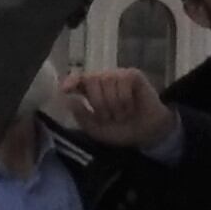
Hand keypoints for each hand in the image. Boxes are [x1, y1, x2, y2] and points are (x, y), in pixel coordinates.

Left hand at [55, 66, 171, 150]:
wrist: (145, 134)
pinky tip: (132, 106)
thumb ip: (82, 116)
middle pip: (92, 80)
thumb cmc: (121, 130)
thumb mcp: (97, 129)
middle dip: (100, 103)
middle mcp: (103, 80)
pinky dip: (126, 99)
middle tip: (110, 117)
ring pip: (108, 81)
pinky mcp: (133, 75)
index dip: (71, 81)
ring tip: (123, 114)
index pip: (78, 80)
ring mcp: (118, 76)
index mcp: (92, 91)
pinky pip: (123, 81)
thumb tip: (71, 100)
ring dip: (115, 104)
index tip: (65, 90)